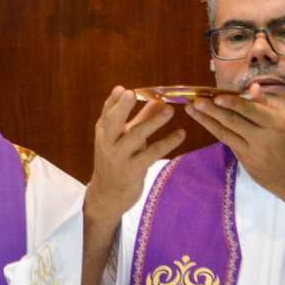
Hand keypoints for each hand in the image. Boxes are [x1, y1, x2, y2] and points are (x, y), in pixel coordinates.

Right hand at [86, 86, 186, 223]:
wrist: (107, 195)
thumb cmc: (117, 161)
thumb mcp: (123, 139)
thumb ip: (139, 118)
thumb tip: (158, 99)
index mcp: (104, 132)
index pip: (107, 113)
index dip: (114, 101)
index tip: (123, 89)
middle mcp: (108, 143)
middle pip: (114, 122)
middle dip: (123, 108)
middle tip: (133, 94)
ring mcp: (120, 157)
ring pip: (137, 136)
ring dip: (153, 122)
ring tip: (169, 109)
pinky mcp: (134, 170)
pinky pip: (152, 153)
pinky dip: (168, 142)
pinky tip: (181, 134)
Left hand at [185, 87, 284, 237]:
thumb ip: (268, 105)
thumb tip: (251, 88)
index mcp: (277, 125)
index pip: (251, 111)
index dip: (232, 104)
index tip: (215, 96)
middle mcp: (263, 140)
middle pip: (233, 122)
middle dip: (211, 110)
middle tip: (195, 100)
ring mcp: (253, 154)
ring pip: (225, 134)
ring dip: (206, 120)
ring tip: (191, 109)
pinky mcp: (245, 164)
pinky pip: (229, 143)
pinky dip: (217, 131)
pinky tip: (205, 121)